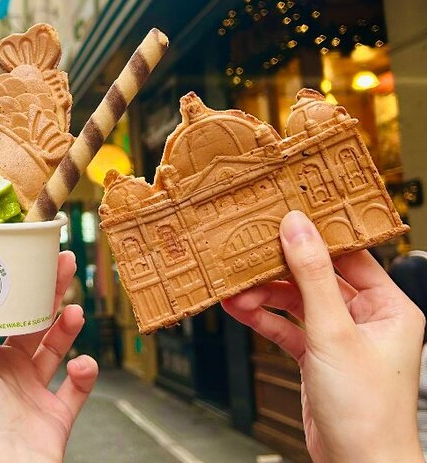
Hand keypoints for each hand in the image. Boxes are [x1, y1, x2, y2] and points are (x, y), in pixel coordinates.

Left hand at [0, 247, 97, 462]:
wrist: (2, 456)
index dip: (2, 275)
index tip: (17, 246)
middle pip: (25, 319)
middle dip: (47, 290)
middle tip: (64, 261)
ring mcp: (26, 391)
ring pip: (52, 347)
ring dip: (66, 325)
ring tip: (73, 310)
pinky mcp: (53, 413)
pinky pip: (76, 388)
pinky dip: (85, 373)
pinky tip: (81, 363)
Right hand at [222, 211, 424, 462]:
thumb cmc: (366, 410)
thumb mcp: (334, 332)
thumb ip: (313, 276)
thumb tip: (298, 226)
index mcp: (389, 307)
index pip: (349, 255)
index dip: (316, 235)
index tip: (284, 216)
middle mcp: (366, 318)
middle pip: (317, 276)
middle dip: (280, 269)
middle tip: (248, 252)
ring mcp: (340, 338)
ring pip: (297, 302)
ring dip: (265, 295)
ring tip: (235, 288)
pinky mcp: (318, 357)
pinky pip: (286, 327)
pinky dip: (263, 318)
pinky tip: (239, 309)